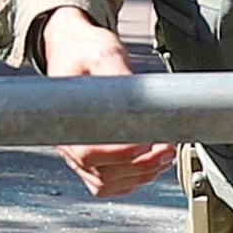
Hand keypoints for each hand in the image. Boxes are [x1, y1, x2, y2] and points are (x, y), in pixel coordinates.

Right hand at [30, 6, 177, 199]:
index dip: (120, 155)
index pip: (88, 152)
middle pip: (101, 173)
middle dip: (141, 165)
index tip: (147, 144)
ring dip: (140, 175)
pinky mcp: (89, 156)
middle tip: (167, 148)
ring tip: (164, 155)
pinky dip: (132, 180)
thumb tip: (137, 96)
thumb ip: (119, 75)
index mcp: (65, 116)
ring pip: (106, 183)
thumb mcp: (103, 54)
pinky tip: (150, 165)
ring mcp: (76, 152)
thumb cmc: (83, 51)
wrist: (72, 49)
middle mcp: (68, 140)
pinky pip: (107, 183)